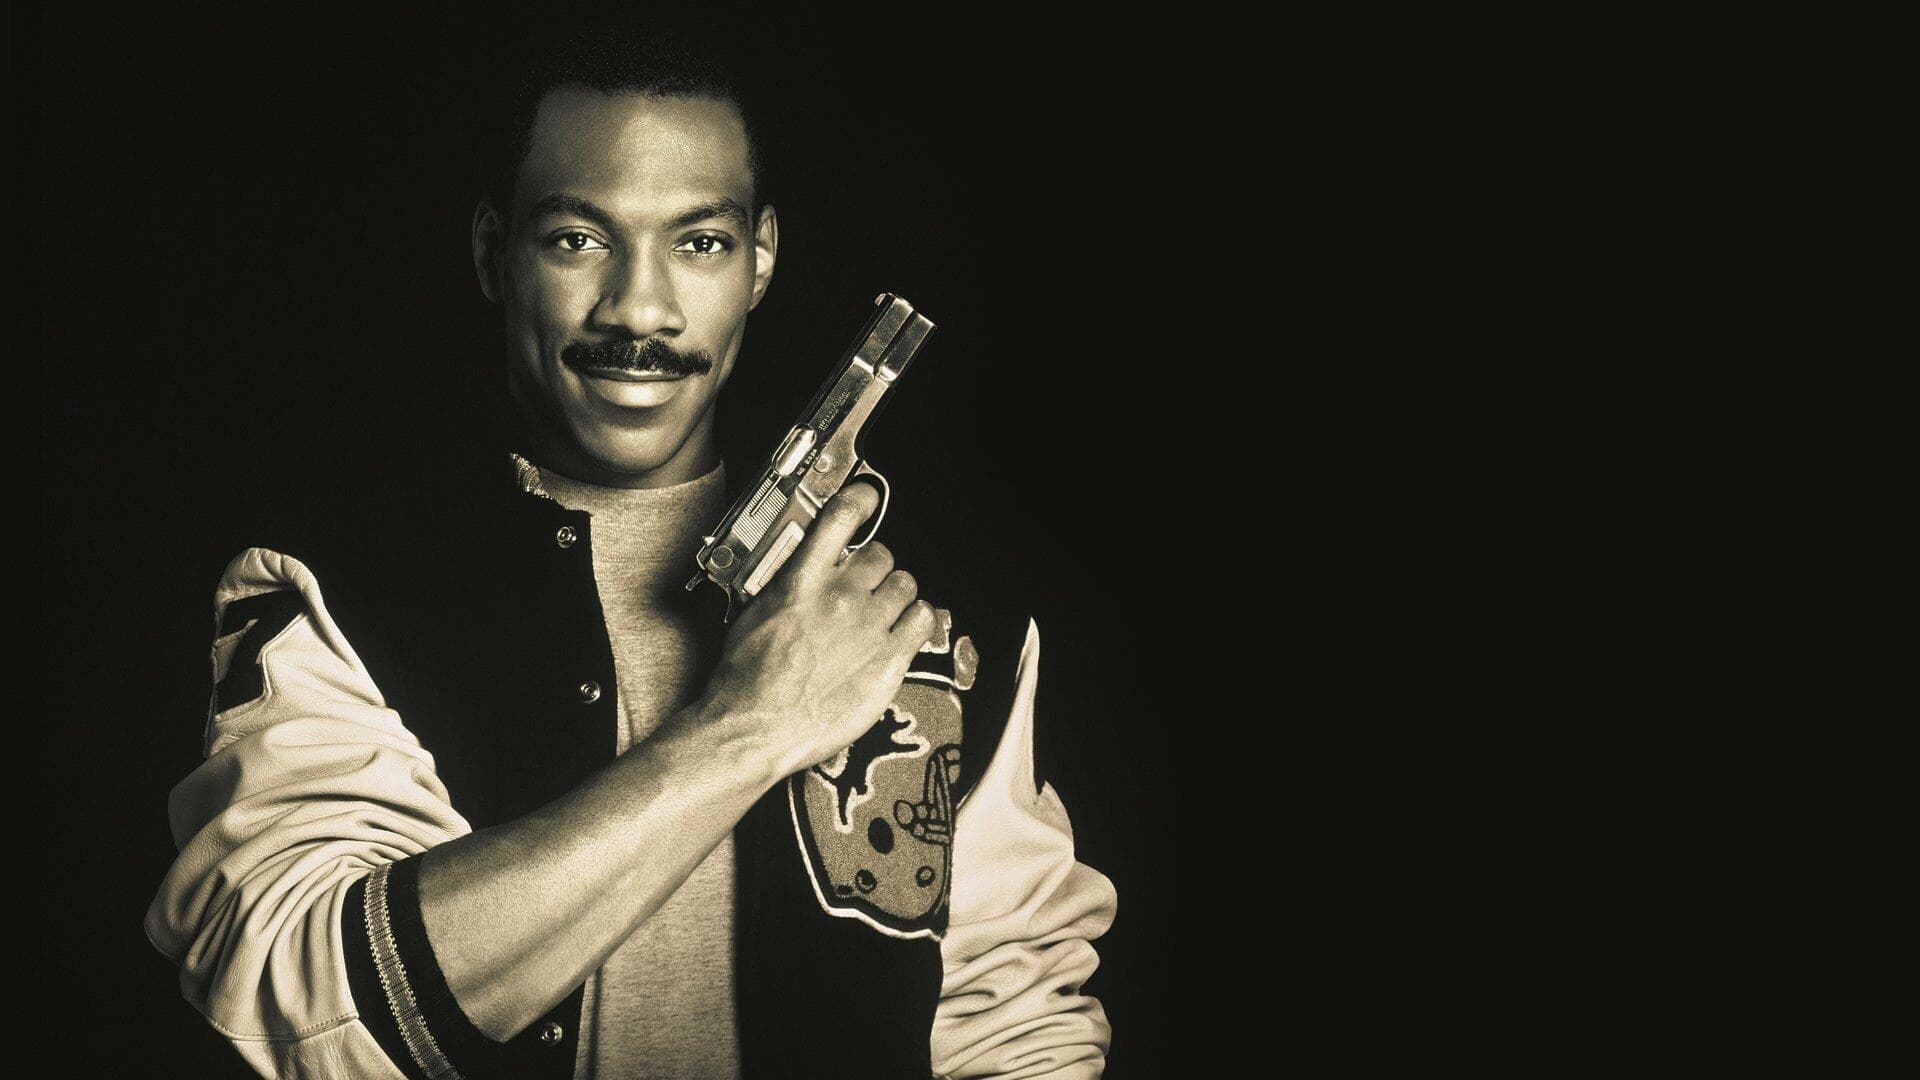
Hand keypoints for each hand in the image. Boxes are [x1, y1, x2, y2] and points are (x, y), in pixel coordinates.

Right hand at [699, 483, 940, 780]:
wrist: (754, 726)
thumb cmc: (746, 680)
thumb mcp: (756, 614)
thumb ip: (788, 587)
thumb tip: (804, 574)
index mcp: (802, 581)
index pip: (840, 518)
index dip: (860, 499)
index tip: (867, 497)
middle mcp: (839, 597)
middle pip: (881, 555)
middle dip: (875, 568)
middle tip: (866, 587)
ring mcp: (867, 627)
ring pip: (905, 585)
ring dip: (896, 595)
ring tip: (884, 613)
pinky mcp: (889, 658)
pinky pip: (923, 620)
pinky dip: (918, 619)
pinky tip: (906, 629)